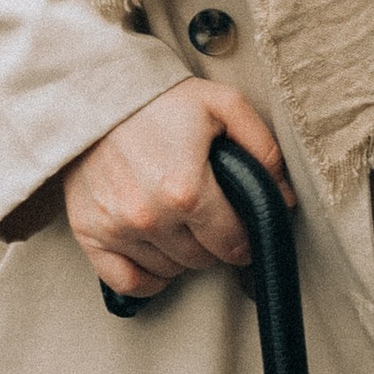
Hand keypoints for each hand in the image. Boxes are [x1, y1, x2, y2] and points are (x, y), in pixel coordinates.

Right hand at [62, 80, 293, 298]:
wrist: (95, 91)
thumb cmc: (161, 99)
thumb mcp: (224, 106)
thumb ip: (263, 150)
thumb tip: (285, 198)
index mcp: (187, 191)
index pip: (233, 244)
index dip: (245, 238)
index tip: (242, 227)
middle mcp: (150, 217)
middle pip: (203, 260)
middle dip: (214, 243)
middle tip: (209, 217)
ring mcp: (116, 228)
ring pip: (169, 270)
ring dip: (181, 255)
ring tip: (180, 224)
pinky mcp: (88, 231)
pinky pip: (126, 282)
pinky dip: (146, 280)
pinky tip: (158, 258)